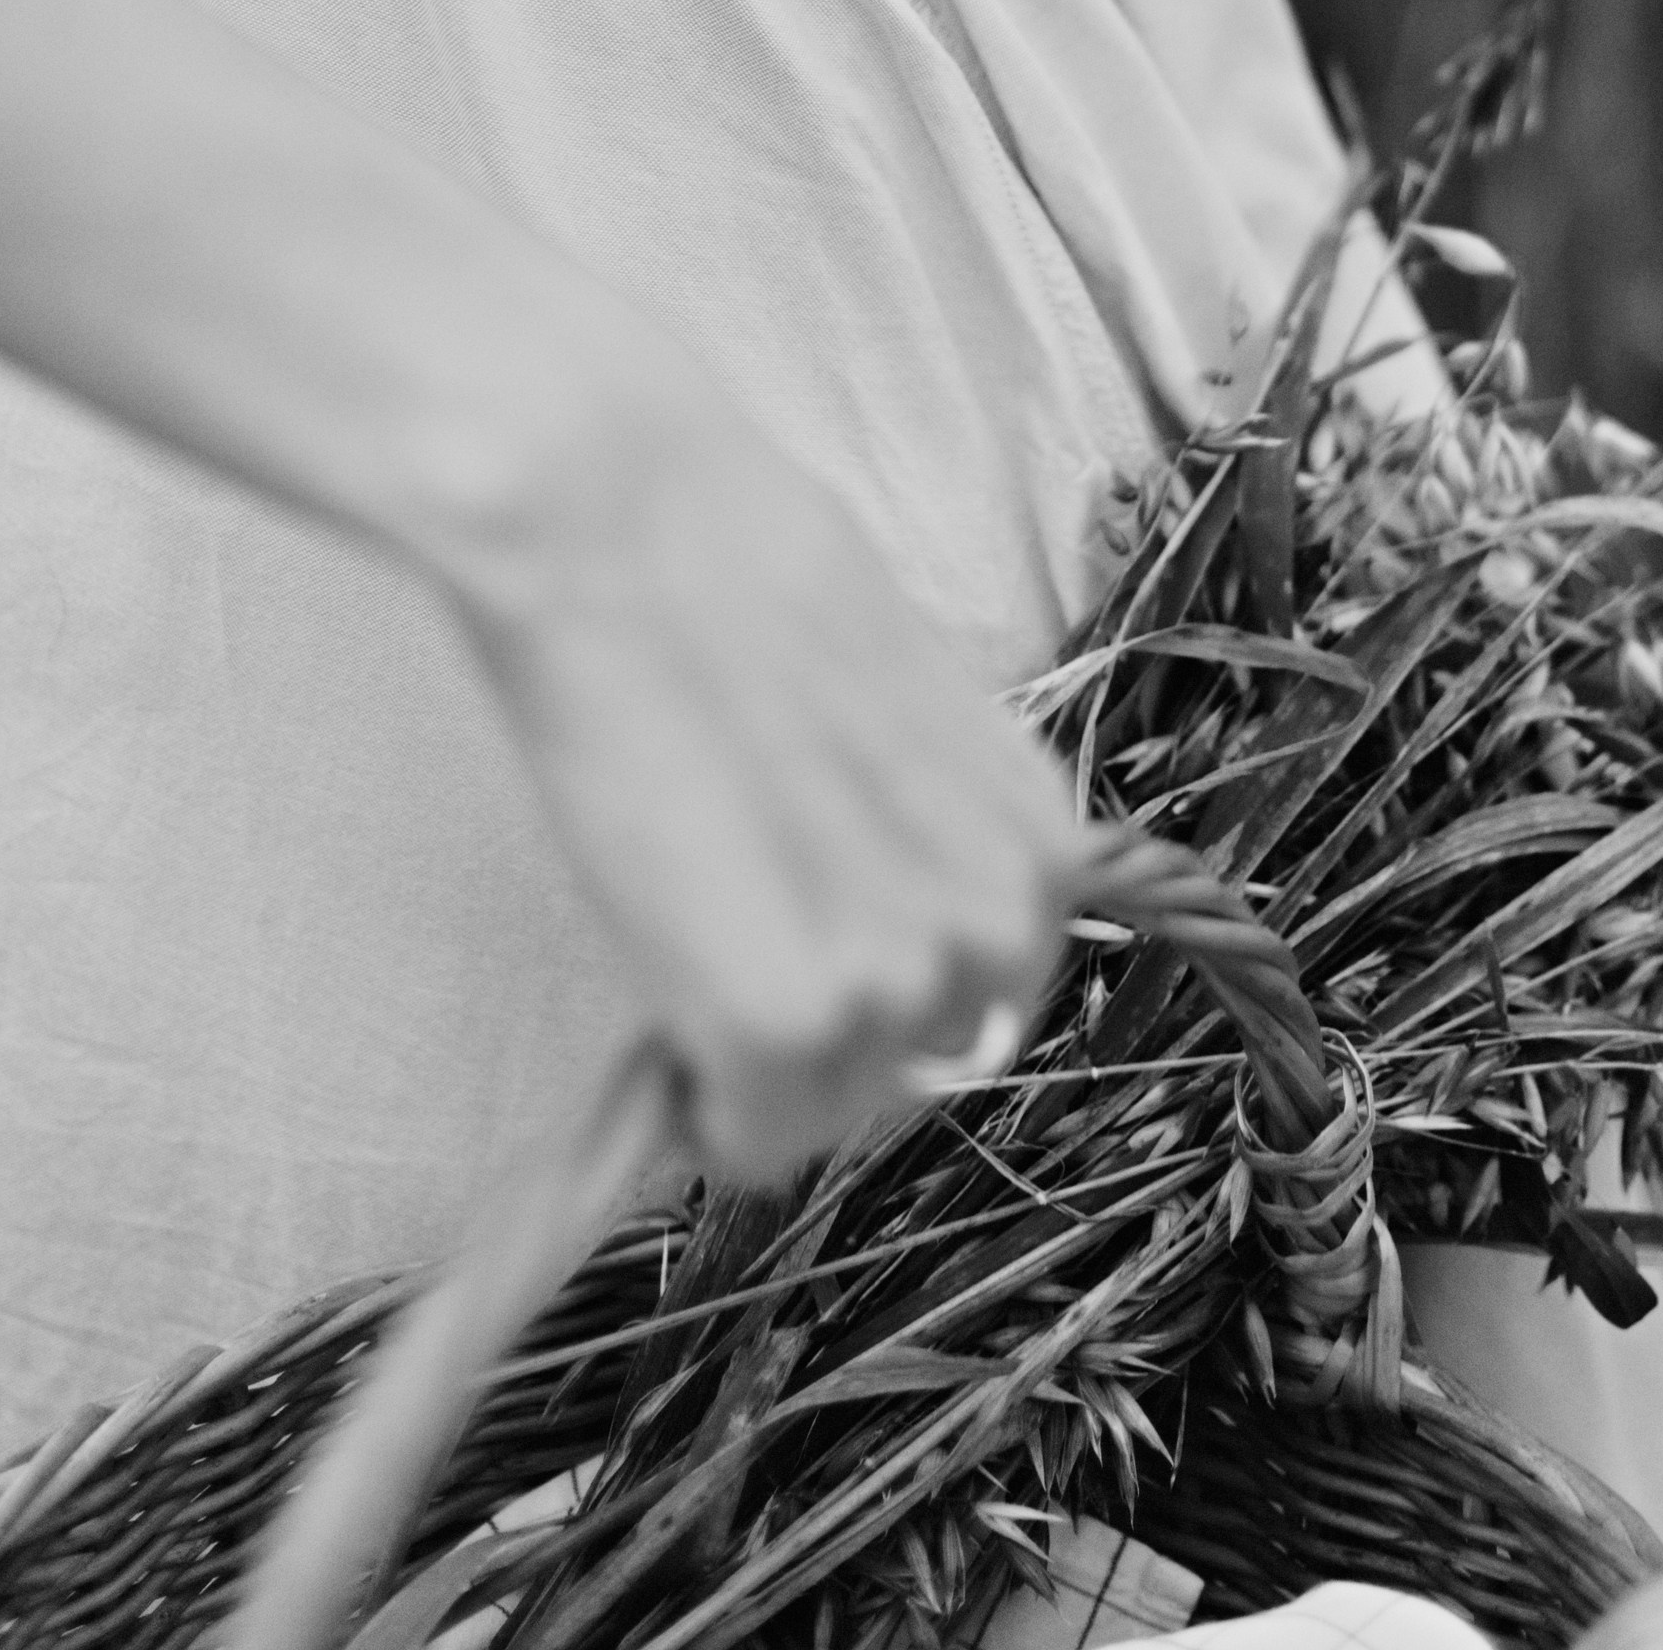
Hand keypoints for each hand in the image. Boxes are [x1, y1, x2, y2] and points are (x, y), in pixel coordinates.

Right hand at [451, 367, 1081, 1181]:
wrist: (623, 529)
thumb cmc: (738, 567)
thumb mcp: (898, 694)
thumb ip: (922, 813)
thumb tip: (877, 871)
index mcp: (1039, 836)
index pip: (990, 991)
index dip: (891, 979)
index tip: (811, 942)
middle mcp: (1002, 919)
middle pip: (915, 1062)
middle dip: (831, 1029)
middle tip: (730, 940)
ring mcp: (899, 979)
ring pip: (830, 1105)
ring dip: (762, 1062)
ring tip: (687, 939)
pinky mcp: (784, 1022)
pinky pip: (752, 1134)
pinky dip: (702, 1110)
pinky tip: (663, 1026)